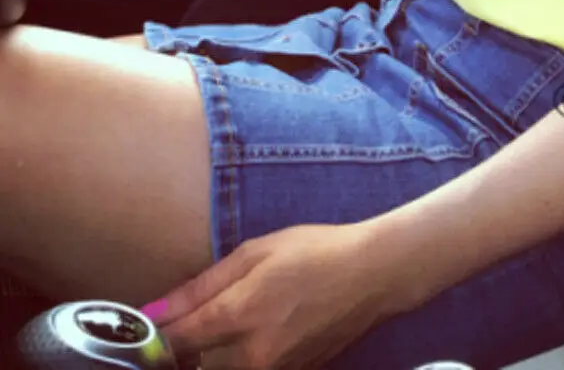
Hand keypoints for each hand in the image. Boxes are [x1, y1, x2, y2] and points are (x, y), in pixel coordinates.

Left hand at [146, 223, 400, 369]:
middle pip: (192, 368)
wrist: (374, 274)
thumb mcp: (258, 251)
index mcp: (241, 314)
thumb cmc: (315, 250)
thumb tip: (154, 312)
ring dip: (209, 357)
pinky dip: (237, 360)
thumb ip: (203, 285)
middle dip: (180, 351)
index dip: (152, 337)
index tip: (144, 326)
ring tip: (223, 326)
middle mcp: (252, 355)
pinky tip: (252, 333)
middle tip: (189, 324)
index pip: (173, 344)